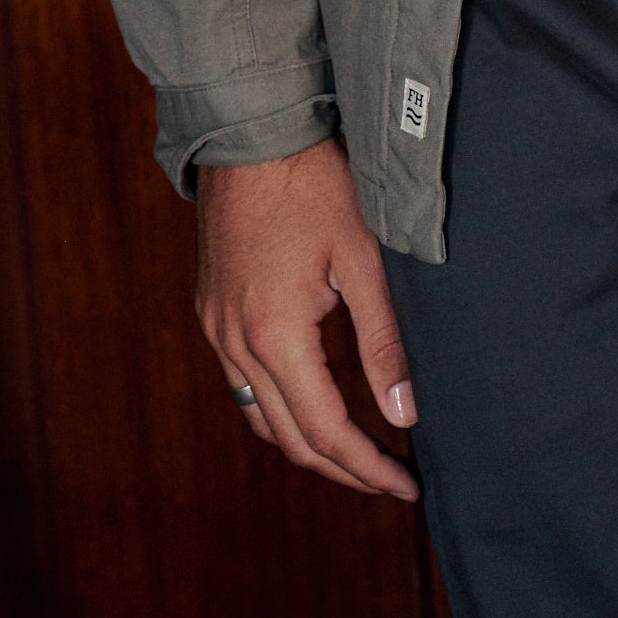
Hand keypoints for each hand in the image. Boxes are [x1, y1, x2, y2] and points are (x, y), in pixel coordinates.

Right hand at [197, 136, 418, 501]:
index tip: (407, 487)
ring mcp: (215, 328)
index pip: (326, 431)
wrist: (250, 130)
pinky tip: (312, 400)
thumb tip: (404, 414)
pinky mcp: (210, 311)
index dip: (368, 468)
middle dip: (341, 468)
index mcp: (275, 336)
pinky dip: (278, 407)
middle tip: (388, 481)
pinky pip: (240, 384)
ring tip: (356, 453)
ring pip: (258, 417)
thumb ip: (384, 342)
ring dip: (305, 443)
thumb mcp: (363, 259)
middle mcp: (234, 343)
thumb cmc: (314, 183)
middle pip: (288, 438)